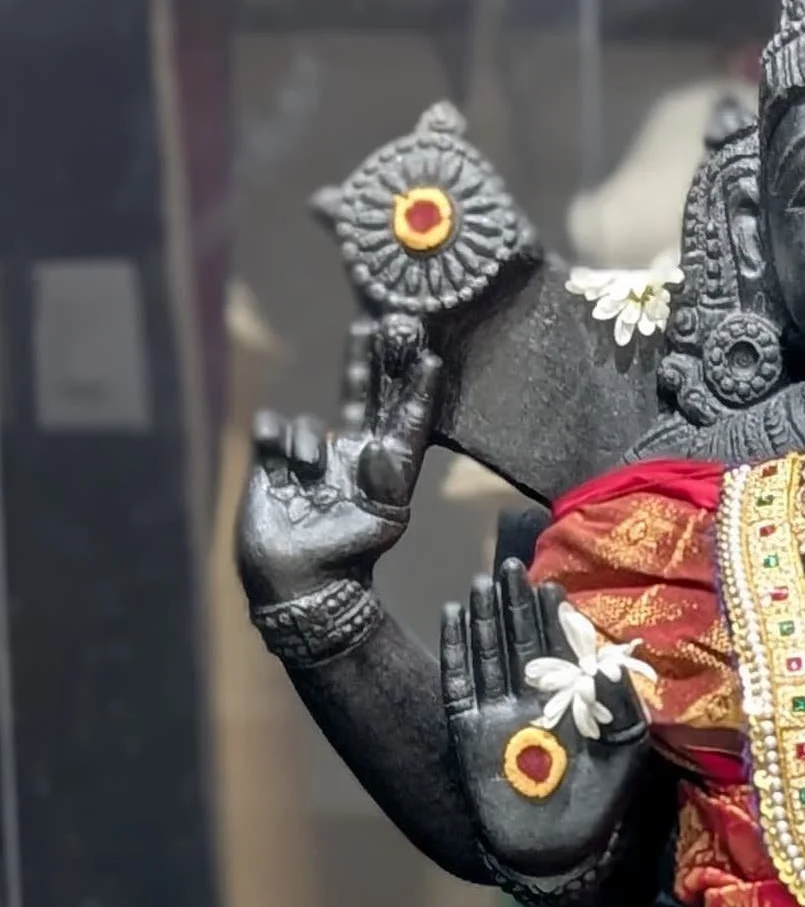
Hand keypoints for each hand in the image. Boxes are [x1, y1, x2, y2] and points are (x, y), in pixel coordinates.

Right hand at [237, 314, 439, 610]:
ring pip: (310, 424)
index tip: (430, 356)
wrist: (301, 585)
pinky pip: (273, 428)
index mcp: (382, 466)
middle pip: (362, 394)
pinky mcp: (273, 463)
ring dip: (307, 446)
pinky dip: (275, 442)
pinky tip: (279, 467)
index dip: (415, 387)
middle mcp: (349, 455)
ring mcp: (311, 458)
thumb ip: (387, 478)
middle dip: (373, 359)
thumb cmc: (350, 557)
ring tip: (306, 480)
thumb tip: (372, 445)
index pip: (402, 417)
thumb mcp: (383, 520)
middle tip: (385, 322)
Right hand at [441, 562, 651, 882]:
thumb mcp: (625, 749)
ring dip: (483, 618)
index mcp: (570, 702)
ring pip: (487, 654)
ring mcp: (497, 715)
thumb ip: (621, 703)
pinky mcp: (468, 732)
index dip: (552, 617)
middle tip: (510, 566)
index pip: (558, 648)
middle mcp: (531, 702)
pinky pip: (458, 683)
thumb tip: (609, 657)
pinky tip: (451, 616)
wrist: (557, 854)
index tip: (550, 585)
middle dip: (515, 604)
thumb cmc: (599, 805)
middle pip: (519, 642)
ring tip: (480, 581)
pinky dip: (453, 650)